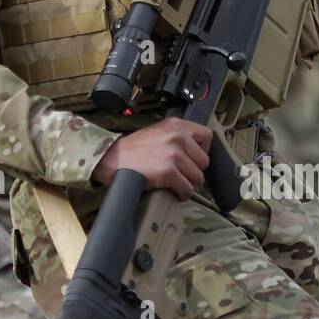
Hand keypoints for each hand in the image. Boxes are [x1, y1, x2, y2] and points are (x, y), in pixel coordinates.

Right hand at [91, 116, 211, 200]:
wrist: (112, 159)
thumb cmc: (132, 149)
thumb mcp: (157, 132)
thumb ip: (176, 136)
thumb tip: (196, 151)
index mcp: (175, 125)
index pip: (206, 136)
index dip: (202, 150)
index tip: (192, 159)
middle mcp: (177, 137)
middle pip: (204, 161)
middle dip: (193, 171)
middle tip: (180, 174)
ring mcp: (174, 154)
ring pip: (197, 177)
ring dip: (188, 184)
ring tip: (175, 184)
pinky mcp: (168, 172)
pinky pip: (187, 189)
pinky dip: (181, 194)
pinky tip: (173, 192)